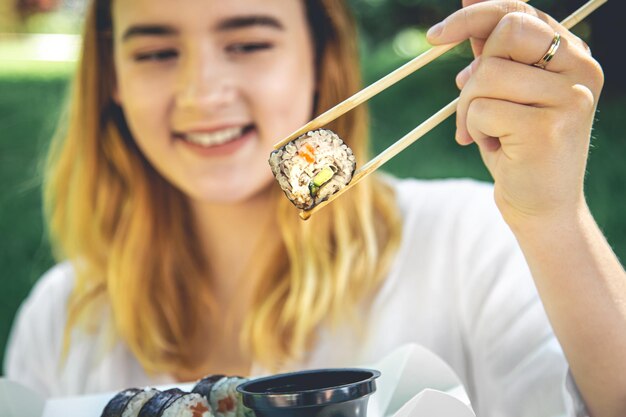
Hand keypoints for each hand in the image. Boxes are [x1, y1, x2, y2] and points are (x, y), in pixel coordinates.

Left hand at [427, 0, 603, 228]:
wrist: (541, 204)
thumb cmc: (518, 145)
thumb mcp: (505, 92)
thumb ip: (492, 50)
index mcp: (572, 55)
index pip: (518, 12)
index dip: (472, 16)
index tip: (434, 36)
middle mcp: (580, 69)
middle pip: (505, 33)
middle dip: (473, 73)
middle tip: (470, 105)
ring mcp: (569, 98)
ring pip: (486, 75)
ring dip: (468, 110)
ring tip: (485, 133)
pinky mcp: (548, 129)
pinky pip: (481, 110)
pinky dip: (473, 131)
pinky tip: (495, 148)